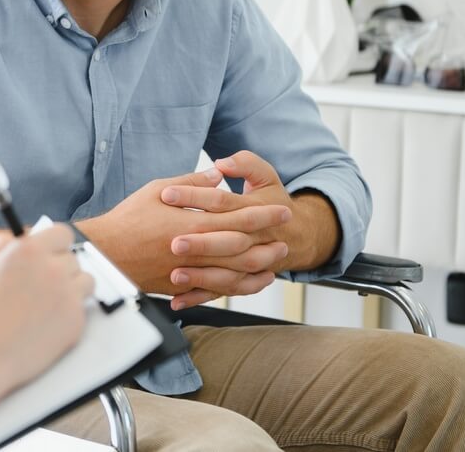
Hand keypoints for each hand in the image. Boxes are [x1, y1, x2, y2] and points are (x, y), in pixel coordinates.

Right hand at [0, 224, 94, 401]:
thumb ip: (2, 244)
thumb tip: (23, 236)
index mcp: (28, 251)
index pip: (62, 234)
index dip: (56, 245)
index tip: (53, 253)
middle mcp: (52, 269)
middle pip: (74, 259)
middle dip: (60, 269)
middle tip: (42, 286)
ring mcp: (67, 297)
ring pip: (85, 282)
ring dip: (72, 289)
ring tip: (48, 304)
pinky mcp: (75, 323)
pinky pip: (82, 311)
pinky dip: (68, 316)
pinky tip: (45, 325)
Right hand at [80, 168, 290, 303]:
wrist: (106, 253)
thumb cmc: (128, 220)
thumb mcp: (156, 190)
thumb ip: (191, 183)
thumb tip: (217, 174)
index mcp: (191, 223)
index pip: (237, 218)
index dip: (263, 214)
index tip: (282, 210)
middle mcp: (195, 249)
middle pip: (242, 247)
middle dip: (268, 241)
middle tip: (287, 237)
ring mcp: (189, 271)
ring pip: (235, 271)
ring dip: (259, 265)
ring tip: (275, 260)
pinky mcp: (181, 286)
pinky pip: (217, 289)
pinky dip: (238, 286)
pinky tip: (249, 281)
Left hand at [160, 151, 339, 305]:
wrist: (298, 236)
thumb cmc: (273, 202)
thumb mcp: (266, 176)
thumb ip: (246, 164)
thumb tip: (223, 163)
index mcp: (253, 209)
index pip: (221, 201)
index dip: (194, 196)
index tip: (167, 193)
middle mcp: (252, 239)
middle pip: (225, 241)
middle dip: (200, 242)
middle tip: (173, 242)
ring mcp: (247, 262)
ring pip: (226, 274)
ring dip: (200, 276)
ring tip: (175, 275)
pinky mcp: (239, 279)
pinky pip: (220, 292)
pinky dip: (198, 297)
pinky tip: (177, 300)